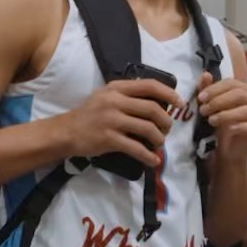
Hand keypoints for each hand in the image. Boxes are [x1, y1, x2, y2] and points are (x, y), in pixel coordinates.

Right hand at [65, 78, 184, 169]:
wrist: (66, 132)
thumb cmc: (88, 114)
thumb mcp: (105, 95)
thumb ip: (126, 93)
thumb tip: (155, 97)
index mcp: (117, 88)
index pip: (150, 86)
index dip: (169, 94)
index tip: (180, 103)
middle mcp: (115, 101)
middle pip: (153, 109)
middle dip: (166, 122)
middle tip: (167, 130)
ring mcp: (112, 120)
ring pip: (148, 129)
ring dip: (159, 139)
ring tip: (159, 144)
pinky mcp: (109, 139)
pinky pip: (136, 148)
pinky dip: (148, 156)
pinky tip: (153, 160)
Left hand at [197, 75, 246, 161]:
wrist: (226, 150)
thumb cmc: (219, 126)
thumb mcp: (209, 107)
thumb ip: (207, 91)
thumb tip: (205, 74)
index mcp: (244, 91)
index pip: (232, 83)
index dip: (215, 89)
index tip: (200, 98)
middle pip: (240, 94)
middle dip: (219, 101)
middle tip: (203, 110)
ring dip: (226, 114)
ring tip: (211, 120)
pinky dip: (241, 126)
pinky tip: (228, 130)